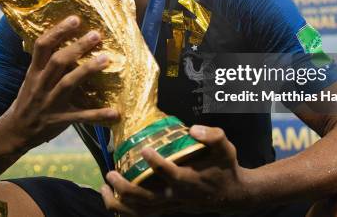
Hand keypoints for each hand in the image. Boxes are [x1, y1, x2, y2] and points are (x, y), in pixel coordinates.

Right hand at [3, 16, 119, 148]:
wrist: (15, 131)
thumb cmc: (29, 99)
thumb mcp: (32, 78)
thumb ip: (47, 62)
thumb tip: (69, 41)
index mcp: (34, 72)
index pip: (42, 46)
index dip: (57, 31)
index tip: (75, 19)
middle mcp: (41, 85)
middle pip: (58, 61)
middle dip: (77, 47)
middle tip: (96, 34)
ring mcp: (50, 103)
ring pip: (68, 83)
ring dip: (88, 70)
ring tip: (106, 59)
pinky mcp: (60, 120)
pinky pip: (81, 117)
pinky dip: (98, 115)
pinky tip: (115, 113)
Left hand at [100, 125, 252, 215]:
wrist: (231, 194)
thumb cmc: (225, 167)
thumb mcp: (226, 148)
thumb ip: (213, 136)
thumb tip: (193, 129)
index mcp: (190, 179)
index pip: (171, 174)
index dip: (157, 163)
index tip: (144, 149)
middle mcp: (177, 195)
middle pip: (148, 198)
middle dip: (127, 188)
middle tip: (111, 172)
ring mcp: (171, 204)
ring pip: (141, 210)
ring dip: (120, 201)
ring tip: (105, 186)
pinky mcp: (167, 208)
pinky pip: (142, 214)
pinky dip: (125, 210)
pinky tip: (111, 197)